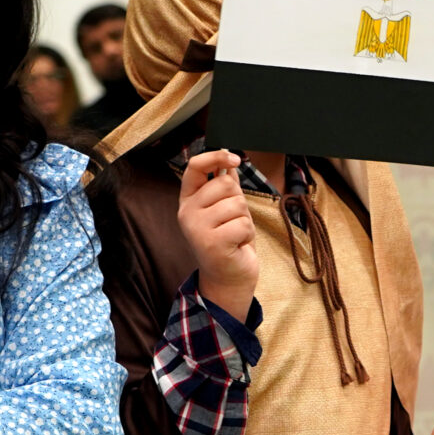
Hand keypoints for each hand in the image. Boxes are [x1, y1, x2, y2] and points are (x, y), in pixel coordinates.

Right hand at [177, 149, 258, 319]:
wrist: (228, 278)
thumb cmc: (230, 242)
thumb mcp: (227, 209)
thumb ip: (225, 186)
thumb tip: (230, 161)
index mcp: (188, 200)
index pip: (195, 167)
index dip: (216, 156)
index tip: (235, 158)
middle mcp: (187, 212)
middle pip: (225, 184)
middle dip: (238, 201)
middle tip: (232, 222)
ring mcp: (196, 227)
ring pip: (236, 204)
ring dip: (244, 220)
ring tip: (235, 235)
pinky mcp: (211, 242)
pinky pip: (243, 224)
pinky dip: (247, 235)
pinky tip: (237, 245)